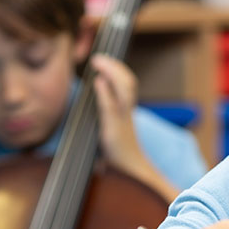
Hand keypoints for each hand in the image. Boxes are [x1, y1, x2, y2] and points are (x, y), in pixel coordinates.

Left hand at [91, 53, 144, 168]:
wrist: (131, 173)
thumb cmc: (118, 153)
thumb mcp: (112, 128)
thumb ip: (106, 108)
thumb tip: (97, 88)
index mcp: (126, 110)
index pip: (127, 83)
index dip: (118, 68)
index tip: (103, 57)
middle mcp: (127, 112)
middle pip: (129, 82)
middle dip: (115, 66)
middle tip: (99, 55)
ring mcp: (122, 121)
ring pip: (125, 91)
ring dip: (112, 73)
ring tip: (99, 62)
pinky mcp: (114, 132)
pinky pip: (111, 109)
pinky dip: (105, 94)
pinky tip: (99, 82)